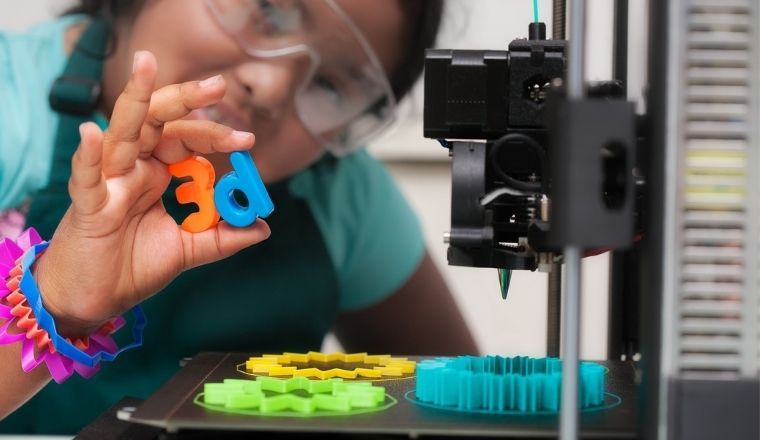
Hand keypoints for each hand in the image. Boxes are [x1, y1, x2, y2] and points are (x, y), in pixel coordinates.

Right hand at [34, 51, 269, 336]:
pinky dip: (88, 155)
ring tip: (146, 65)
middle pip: (157, 121)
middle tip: (218, 85)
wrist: (96, 300)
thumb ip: (223, 237)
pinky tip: (92, 134)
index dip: (215, 134)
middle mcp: (132, 169)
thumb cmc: (133, 267)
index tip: (248, 139)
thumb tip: (263, 227)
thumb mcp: (189, 250)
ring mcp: (109, 183)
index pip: (185, 138)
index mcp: (155, 173)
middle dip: (185, 99)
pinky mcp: (88, 206)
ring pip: (121, 132)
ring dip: (135, 100)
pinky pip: (87, 177)